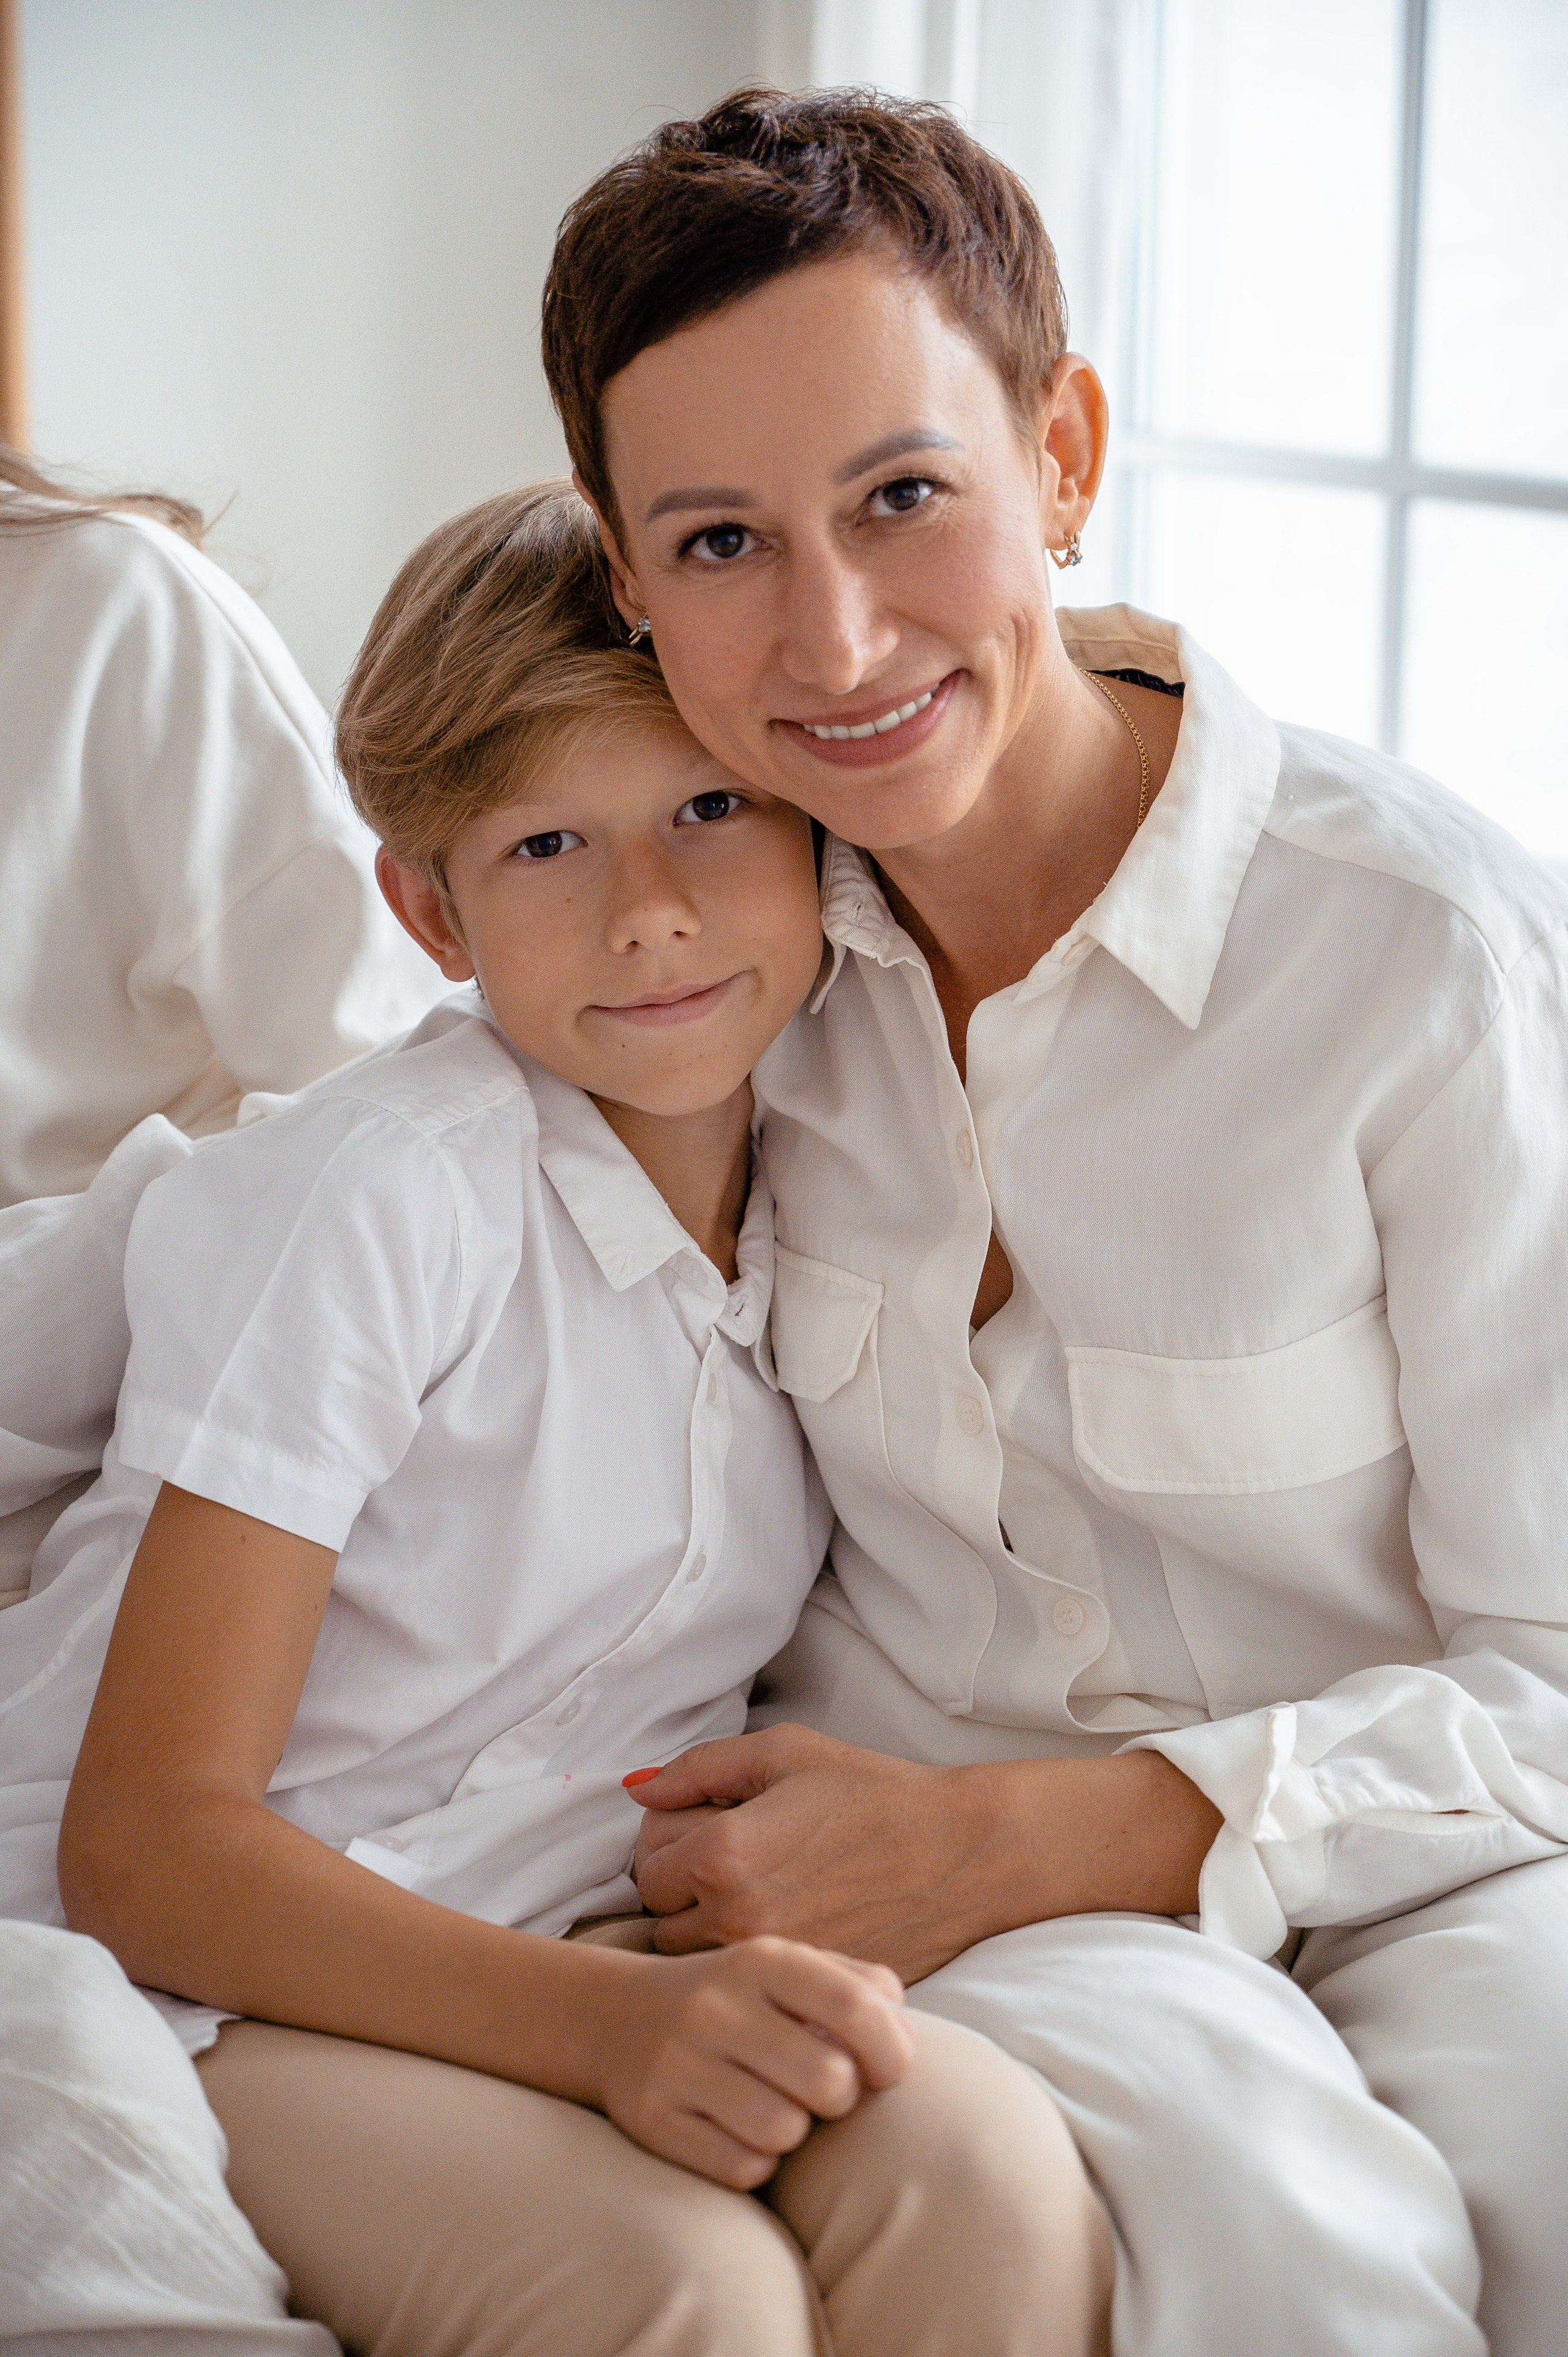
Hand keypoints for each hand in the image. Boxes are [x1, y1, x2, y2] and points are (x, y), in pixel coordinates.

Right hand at [593, 1937, 910, 2188]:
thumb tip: (904, 2036)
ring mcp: (679, 2064)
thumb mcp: (788, 1968)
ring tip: (772, 2105)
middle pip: (830, 2081)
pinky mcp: (654, 2120)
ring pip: (785, 2131)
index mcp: (761, 1960)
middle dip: (841, 2097)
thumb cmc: (733, 1999)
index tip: (888, 2069)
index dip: (892, 2050)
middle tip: (819, 2089)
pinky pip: (742, 2169)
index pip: (856, 2006)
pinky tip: (736, 2130)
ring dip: (794, 2131)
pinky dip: (754, 2161)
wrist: (614, 2017)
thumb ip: (859, 1986)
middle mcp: (716, 2006)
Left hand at [628, 1725, 1223, 1982]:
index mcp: (722, 1851)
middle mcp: (734, 1916)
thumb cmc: (871, 1793)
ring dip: (710, 1933)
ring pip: (695, 1960)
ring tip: (762, 1897)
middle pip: (659, 1917)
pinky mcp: (797, 1993)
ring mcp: (768, 1964)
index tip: (713, 1828)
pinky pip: (744, 1986)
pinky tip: (787, 1927)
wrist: (958, 1853)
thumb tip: (636, 1789)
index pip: (644, 1864)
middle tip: (738, 1863)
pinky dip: (750, 1965)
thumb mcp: (783, 1753)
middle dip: (684, 1891)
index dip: (673, 1842)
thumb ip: (698, 1768)